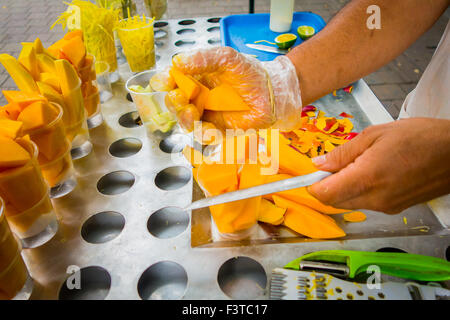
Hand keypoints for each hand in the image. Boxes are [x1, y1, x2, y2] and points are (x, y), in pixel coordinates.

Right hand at [172, 46, 301, 130]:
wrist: (271, 92)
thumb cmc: (249, 73)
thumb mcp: (226, 58)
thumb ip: (203, 58)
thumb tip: (177, 62)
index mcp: (196, 78)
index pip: (172, 80)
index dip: (164, 82)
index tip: (163, 82)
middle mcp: (198, 97)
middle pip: (175, 103)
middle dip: (173, 102)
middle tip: (180, 98)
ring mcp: (207, 115)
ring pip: (186, 122)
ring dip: (184, 119)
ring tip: (192, 113)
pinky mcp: (219, 130)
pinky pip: (205, 136)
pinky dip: (204, 133)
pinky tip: (208, 128)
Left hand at [308, 118, 449, 213]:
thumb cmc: (420, 137)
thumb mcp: (375, 134)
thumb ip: (343, 153)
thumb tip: (319, 165)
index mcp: (367, 178)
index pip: (324, 194)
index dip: (311, 184)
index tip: (308, 174)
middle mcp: (375, 198)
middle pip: (333, 201)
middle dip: (326, 185)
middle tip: (334, 163)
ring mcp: (386, 207)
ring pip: (349, 203)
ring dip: (343, 188)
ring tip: (359, 163)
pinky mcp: (394, 209)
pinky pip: (366, 203)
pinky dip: (360, 191)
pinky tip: (372, 172)